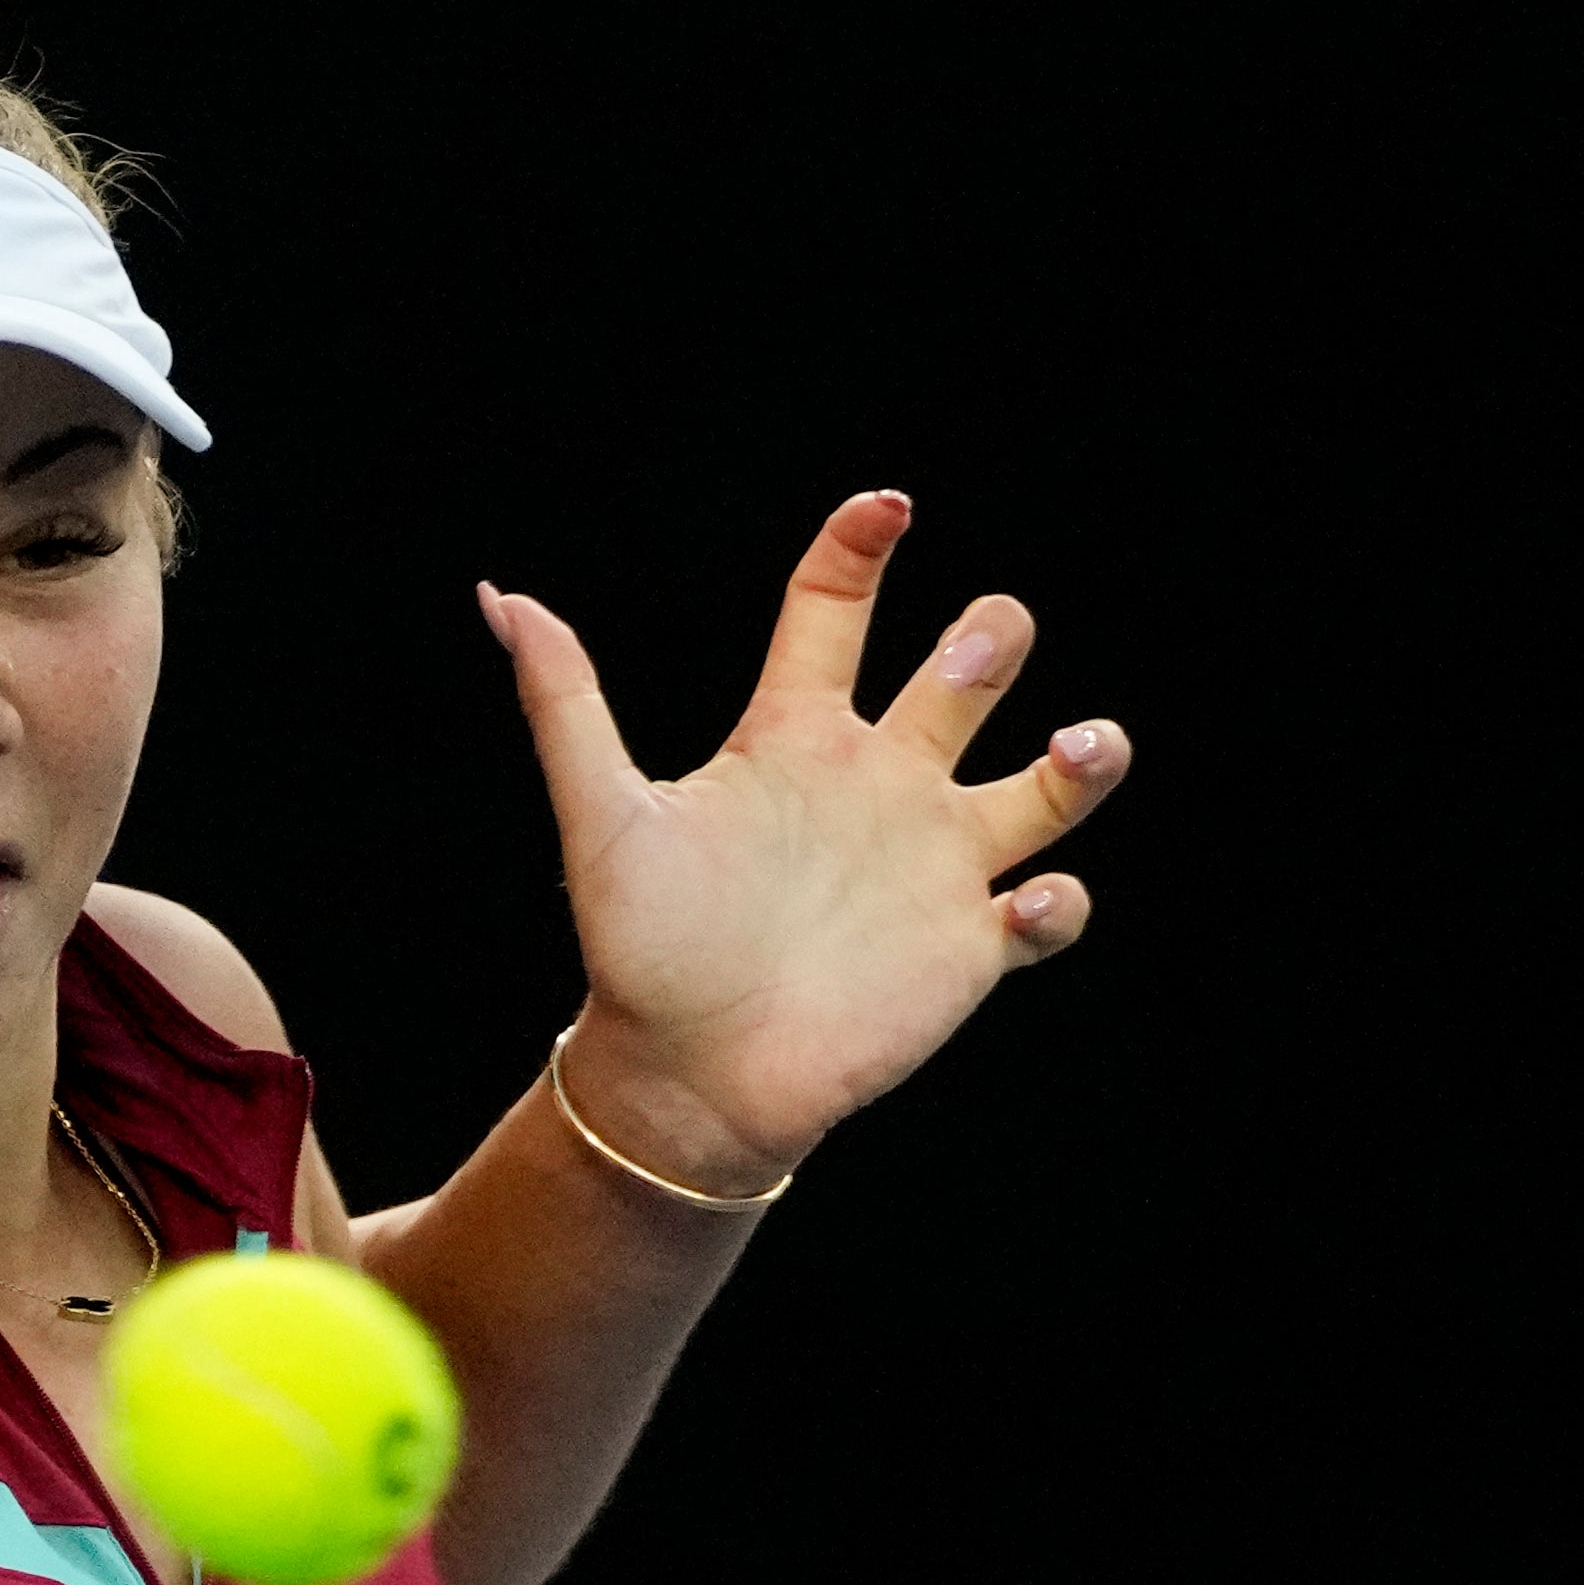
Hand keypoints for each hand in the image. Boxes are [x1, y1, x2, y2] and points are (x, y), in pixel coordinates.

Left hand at [480, 491, 1130, 1192]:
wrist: (680, 1079)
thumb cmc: (638, 949)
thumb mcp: (602, 817)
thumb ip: (564, 705)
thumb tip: (499, 597)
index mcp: (793, 740)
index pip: (835, 615)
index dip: (861, 550)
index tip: (887, 505)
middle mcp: (877, 785)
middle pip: (965, 674)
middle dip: (989, 640)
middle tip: (976, 648)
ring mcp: (932, 865)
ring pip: (1047, 785)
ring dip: (1084, 756)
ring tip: (1083, 744)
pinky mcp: (967, 950)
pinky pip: (1046, 909)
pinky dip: (1055, 900)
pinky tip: (1018, 902)